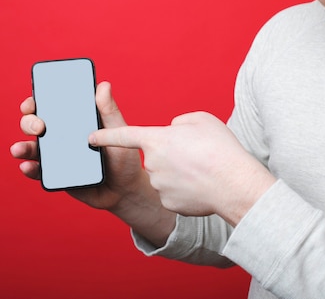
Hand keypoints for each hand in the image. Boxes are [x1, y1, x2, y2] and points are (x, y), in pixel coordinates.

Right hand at [10, 82, 175, 245]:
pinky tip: (27, 166)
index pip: (50, 106)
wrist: (125, 189)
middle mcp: (61, 136)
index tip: (33, 102)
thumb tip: (103, 85)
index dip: (37, 102)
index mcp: (75, 121)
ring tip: (19, 150)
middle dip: (29, 123)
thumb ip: (109, 111)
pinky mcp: (55, 175)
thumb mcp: (118, 132)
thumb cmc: (124, 157)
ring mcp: (56, 156)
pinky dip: (29, 169)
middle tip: (39, 127)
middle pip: (35, 125)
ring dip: (22, 147)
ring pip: (32, 148)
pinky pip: (37, 171)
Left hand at [89, 111, 276, 225]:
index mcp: (156, 140)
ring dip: (181, 172)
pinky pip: (174, 192)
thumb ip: (181, 122)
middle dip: (172, 155)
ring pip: (166, 175)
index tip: (90, 138)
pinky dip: (186, 189)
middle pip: (157, 156)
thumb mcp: (202, 120)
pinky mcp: (168, 203)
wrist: (233, 184)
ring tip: (203, 171)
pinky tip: (202, 186)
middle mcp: (152, 163)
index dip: (105, 136)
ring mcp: (159, 185)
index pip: (123, 136)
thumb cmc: (219, 148)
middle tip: (197, 155)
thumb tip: (173, 131)